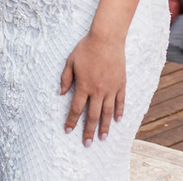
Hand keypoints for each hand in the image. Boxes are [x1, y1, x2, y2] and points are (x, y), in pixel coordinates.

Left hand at [60, 31, 125, 146]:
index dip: (72, 121)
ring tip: (103, 138)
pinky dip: (119, 112)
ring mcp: (111, 89)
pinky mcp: (121, 84)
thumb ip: (65, 78)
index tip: (68, 131)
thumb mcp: (70, 61)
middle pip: (93, 116)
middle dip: (89, 131)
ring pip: (108, 112)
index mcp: (83, 86)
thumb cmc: (86, 49)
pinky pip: (120, 102)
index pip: (76, 109)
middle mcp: (97, 90)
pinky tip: (118, 120)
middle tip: (87, 143)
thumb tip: (61, 93)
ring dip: (105, 127)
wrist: (106, 39)